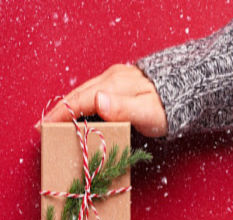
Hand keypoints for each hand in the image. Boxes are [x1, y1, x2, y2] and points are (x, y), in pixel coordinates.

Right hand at [37, 64, 167, 137]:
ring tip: (52, 122)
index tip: (43, 127)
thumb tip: (97, 101)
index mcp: (114, 86)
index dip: (59, 114)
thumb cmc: (170, 107)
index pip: (79, 100)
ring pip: (83, 93)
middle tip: (40, 127)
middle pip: (77, 95)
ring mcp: (114, 78)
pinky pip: (91, 92)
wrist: (192, 88)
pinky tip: (75, 113)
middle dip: (57, 111)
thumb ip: (123, 109)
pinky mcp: (118, 81)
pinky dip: (78, 103)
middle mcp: (111, 79)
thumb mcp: (149, 113)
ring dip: (66, 107)